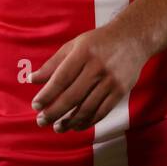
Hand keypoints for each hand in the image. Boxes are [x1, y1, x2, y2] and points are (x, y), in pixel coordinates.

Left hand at [29, 25, 148, 131]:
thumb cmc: (99, 41)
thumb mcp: (74, 45)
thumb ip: (53, 63)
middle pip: (72, 96)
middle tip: (42, 121)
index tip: (36, 105)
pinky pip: (102, 111)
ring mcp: (111, 80)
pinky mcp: (121, 91)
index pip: (61, 78)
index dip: (47, 95)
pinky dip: (88, 122)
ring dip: (70, 121)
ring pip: (87, 108)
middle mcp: (97, 67)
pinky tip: (76, 125)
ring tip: (58, 127)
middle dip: (54, 112)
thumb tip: (33, 80)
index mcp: (83, 53)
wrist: (134, 38)